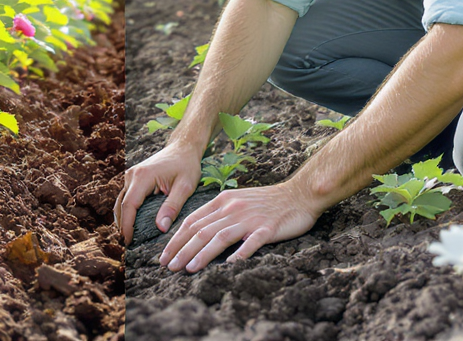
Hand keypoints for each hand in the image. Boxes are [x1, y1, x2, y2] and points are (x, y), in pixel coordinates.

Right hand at [114, 142, 203, 244]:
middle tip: (126, 247)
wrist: (183, 147)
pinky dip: (126, 212)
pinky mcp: (133, 178)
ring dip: (122, 220)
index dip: (126, 226)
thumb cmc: (186, 165)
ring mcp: (130, 175)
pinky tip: (131, 225)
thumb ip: (173, 206)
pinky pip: (125, 197)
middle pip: (121, 205)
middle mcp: (132, 175)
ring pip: (120, 202)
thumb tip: (161, 228)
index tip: (128, 242)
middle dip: (121, 226)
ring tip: (127, 239)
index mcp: (142, 176)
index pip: (128, 205)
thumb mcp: (185, 186)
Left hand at [159, 180, 319, 272]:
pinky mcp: (267, 228)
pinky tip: (228, 266)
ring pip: (219, 237)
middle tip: (169, 267)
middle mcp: (232, 209)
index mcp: (222, 201)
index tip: (164, 255)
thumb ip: (218, 214)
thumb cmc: (266, 201)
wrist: (298, 194)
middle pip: (201, 231)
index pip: (192, 221)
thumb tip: (195, 232)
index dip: (176, 239)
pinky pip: (251, 243)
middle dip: (182, 250)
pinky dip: (238, 254)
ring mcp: (249, 219)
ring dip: (201, 254)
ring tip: (188, 269)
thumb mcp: (237, 200)